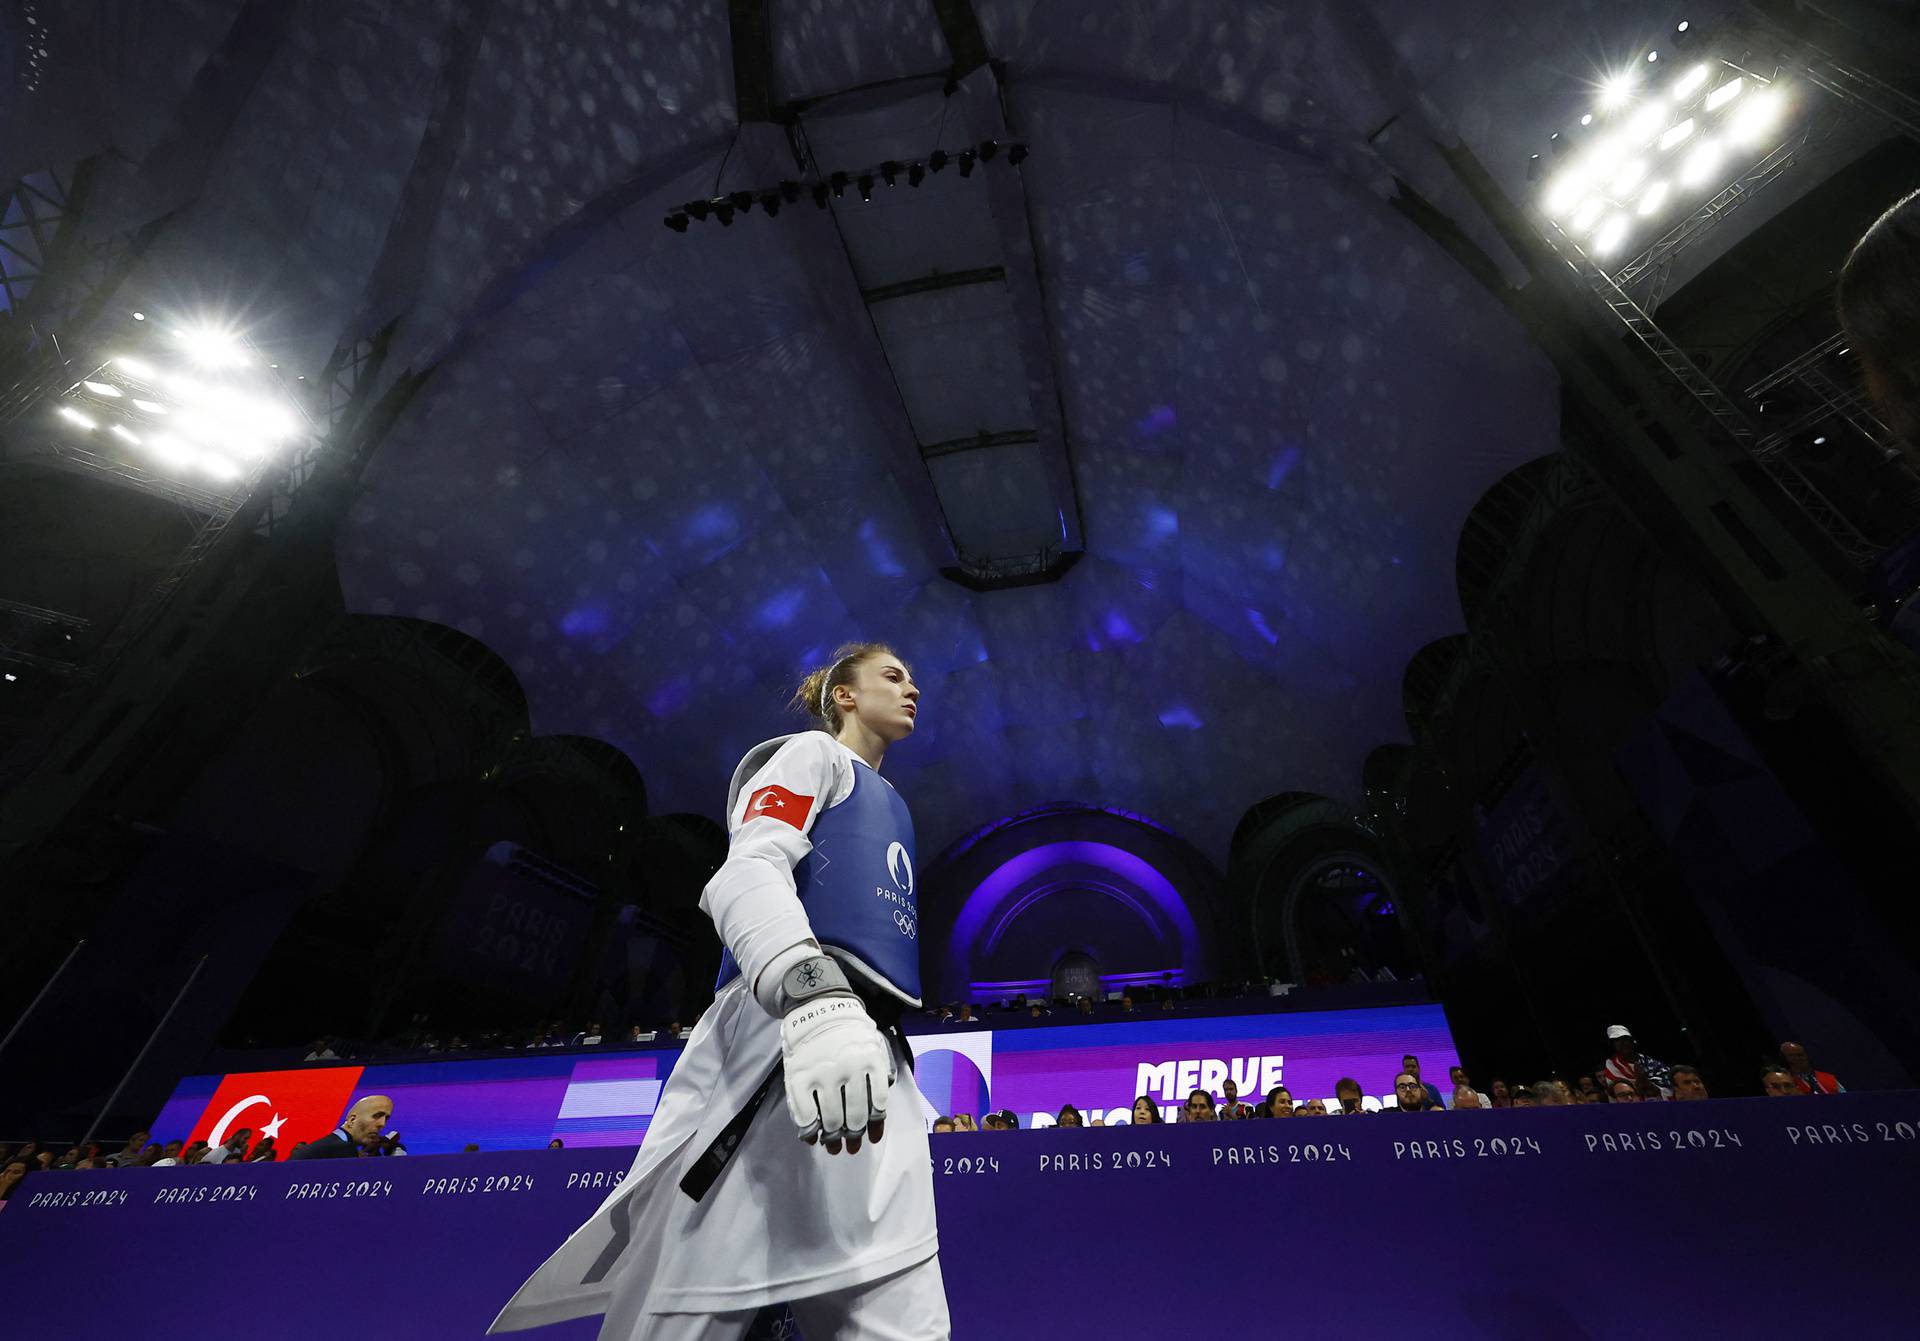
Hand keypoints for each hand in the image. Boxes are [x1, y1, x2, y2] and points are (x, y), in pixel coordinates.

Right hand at [780, 994, 893, 1153]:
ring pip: (832, 1118)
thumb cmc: (848, 1029)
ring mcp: (822, 1075)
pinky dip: (809, 1129)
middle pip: (856, 1116)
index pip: (877, 1104)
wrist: (816, 1004)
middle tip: (852, 1146)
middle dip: (854, 1136)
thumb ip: (877, 1073)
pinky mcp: (800, 1076)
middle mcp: (849, 1071)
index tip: (872, 1138)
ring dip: (833, 1138)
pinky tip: (811, 1136)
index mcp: (870, 1063)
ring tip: (832, 1146)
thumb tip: (878, 1107)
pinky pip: (806, 1112)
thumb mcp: (872, 1044)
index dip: (875, 1126)